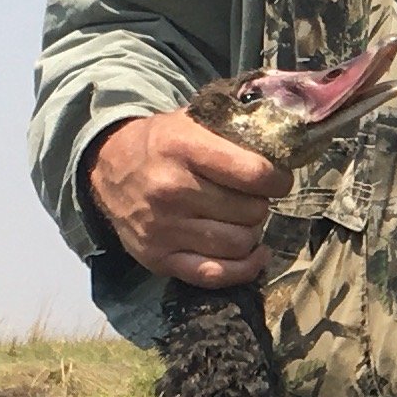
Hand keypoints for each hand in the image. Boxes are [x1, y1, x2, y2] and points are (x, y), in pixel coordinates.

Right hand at [85, 108, 294, 288]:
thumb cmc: (162, 143)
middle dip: (260, 204)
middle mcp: (171, 189)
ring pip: (239, 243)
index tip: (278, 179)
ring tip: (243, 219)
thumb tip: (287, 139)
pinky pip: (216, 275)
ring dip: (252, 233)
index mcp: (183, 148)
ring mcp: (163, 228)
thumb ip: (234, 128)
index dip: (277, 179)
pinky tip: (254, 253)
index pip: (254, 174)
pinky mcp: (159, 258)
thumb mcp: (191, 121)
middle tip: (252, 198)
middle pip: (250, 211)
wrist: (108, 167)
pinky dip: (244, 268)